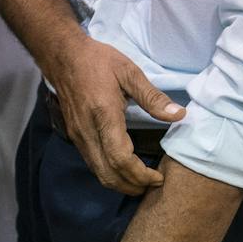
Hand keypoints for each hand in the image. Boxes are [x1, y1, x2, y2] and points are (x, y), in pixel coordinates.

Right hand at [48, 32, 183, 194]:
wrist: (62, 55)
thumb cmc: (97, 60)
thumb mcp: (129, 72)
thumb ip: (153, 97)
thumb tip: (179, 115)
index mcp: (103, 115)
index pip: (120, 159)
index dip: (141, 175)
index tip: (158, 177)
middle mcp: (88, 131)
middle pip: (108, 174)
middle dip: (132, 186)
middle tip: (153, 184)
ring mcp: (78, 135)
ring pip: (98, 172)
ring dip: (120, 183)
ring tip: (142, 181)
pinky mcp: (75, 135)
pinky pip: (92, 163)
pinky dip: (110, 173)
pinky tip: (124, 168)